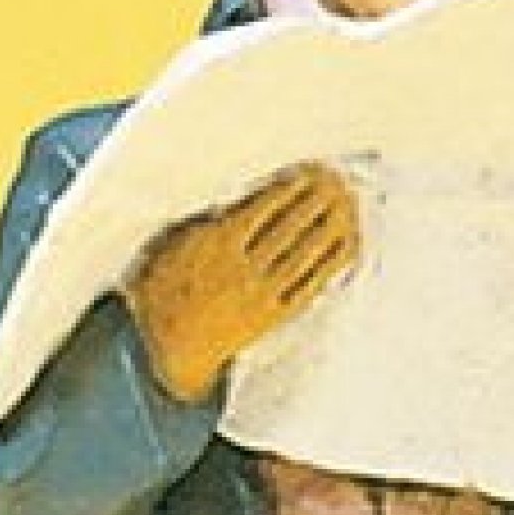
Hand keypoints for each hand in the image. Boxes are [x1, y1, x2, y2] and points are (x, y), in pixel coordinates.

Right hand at [126, 166, 358, 401]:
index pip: (261, 208)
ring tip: (347, 207)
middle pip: (288, 229)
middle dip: (314, 203)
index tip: (305, 172)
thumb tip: (237, 192)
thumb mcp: (175, 240)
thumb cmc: (166, 283)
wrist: (170, 342)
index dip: (287, 188)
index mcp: (216, 243)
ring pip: (304, 257)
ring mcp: (262, 294)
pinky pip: (309, 287)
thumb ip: (207, 217)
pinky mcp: (274, 316)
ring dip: (328, 229)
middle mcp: (243, 268)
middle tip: (337, 182)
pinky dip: (329, 267)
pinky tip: (345, 249)